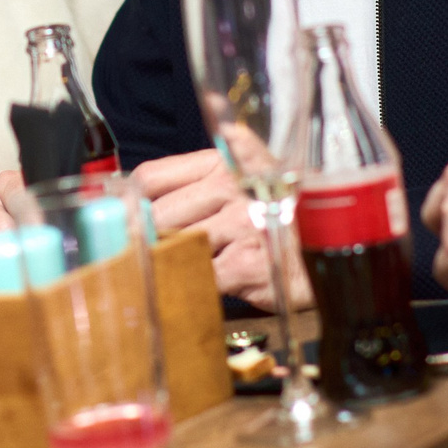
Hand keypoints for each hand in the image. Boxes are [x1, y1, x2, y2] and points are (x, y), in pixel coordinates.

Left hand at [131, 151, 282, 302]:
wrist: (327, 252)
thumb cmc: (276, 219)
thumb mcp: (239, 186)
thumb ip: (191, 188)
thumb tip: (128, 207)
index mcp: (222, 161)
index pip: (151, 177)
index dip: (128, 201)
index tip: (120, 219)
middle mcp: (231, 187)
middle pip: (155, 215)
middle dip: (147, 239)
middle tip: (147, 253)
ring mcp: (240, 225)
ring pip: (172, 246)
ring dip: (170, 263)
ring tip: (183, 268)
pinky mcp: (244, 265)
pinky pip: (196, 277)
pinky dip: (192, 285)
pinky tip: (206, 283)